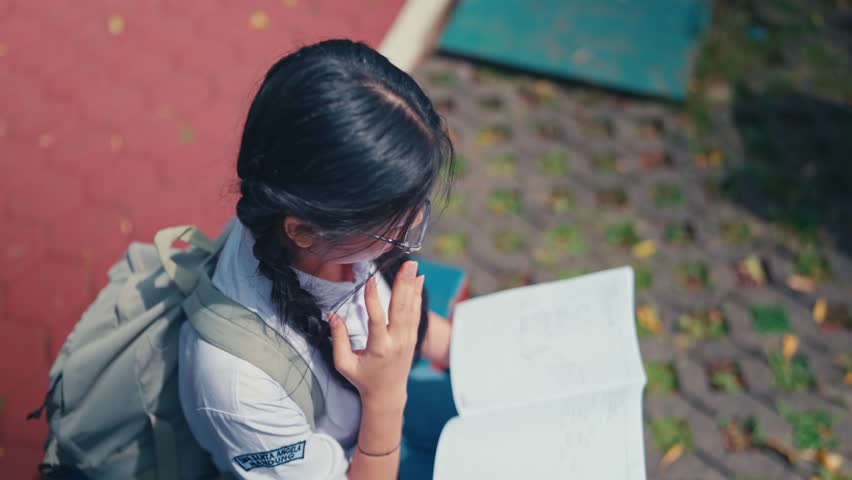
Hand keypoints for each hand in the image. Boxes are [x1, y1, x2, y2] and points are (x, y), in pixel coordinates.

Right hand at [329, 260, 423, 408]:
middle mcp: (397, 342)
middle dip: (403, 284)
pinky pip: (416, 313)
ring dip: (412, 285)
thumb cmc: (363, 379)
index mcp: (379, 349)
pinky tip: (419, 280)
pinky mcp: (412, 337)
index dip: (373, 300)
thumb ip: (338, 339)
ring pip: (411, 308)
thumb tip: (332, 315)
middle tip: (407, 264)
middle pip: (401, 309)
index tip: (370, 281)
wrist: (388, 394)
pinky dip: (417, 295)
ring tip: (413, 266)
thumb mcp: (344, 364)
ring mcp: (407, 339)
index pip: (377, 320)